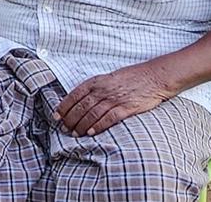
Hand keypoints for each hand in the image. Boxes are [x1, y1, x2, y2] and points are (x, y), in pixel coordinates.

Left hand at [54, 63, 172, 136]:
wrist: (154, 77)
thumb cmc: (132, 77)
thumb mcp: (109, 77)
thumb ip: (95, 87)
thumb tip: (81, 100)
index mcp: (97, 81)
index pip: (74, 95)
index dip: (64, 106)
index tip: (56, 116)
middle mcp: (103, 90)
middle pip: (81, 107)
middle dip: (70, 119)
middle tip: (64, 128)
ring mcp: (114, 99)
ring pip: (92, 114)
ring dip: (81, 126)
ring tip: (74, 133)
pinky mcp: (126, 108)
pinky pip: (108, 119)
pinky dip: (98, 126)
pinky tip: (90, 133)